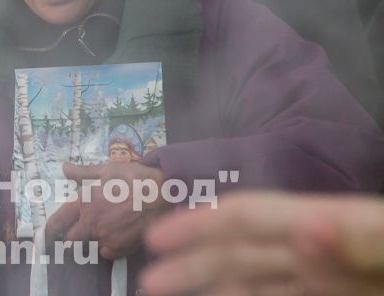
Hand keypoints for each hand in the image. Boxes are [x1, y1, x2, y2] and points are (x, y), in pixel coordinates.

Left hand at [44, 161, 167, 259]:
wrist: (162, 193)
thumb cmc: (133, 177)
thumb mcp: (106, 169)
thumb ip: (83, 172)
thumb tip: (64, 167)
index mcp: (84, 203)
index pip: (58, 220)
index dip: (49, 229)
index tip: (46, 234)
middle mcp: (91, 223)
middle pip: (70, 240)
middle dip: (70, 238)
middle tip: (77, 233)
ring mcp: (106, 238)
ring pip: (91, 246)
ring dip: (93, 240)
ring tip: (106, 229)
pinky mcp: (121, 248)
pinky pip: (108, 253)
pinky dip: (110, 247)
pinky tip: (118, 234)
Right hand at [140, 191, 383, 295]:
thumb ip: (355, 243)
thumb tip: (307, 225)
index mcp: (329, 223)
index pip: (248, 216)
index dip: (198, 223)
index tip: (155, 238)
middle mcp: (318, 247)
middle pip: (242, 252)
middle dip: (192, 263)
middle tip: (149, 282)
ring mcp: (326, 277)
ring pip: (257, 279)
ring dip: (215, 284)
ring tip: (172, 289)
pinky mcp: (337, 295)